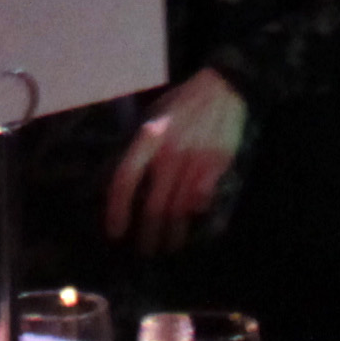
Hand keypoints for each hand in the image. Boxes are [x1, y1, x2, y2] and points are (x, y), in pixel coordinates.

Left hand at [100, 69, 252, 247]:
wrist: (223, 88)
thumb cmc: (182, 104)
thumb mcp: (152, 116)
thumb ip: (141, 147)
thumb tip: (127, 179)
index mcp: (148, 137)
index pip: (125, 179)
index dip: (117, 209)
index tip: (116, 232)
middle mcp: (169, 152)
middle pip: (154, 205)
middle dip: (148, 234)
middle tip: (145, 252)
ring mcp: (194, 161)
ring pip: (179, 208)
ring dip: (172, 233)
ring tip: (167, 247)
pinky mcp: (216, 166)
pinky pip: (202, 200)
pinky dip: (195, 214)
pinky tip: (191, 223)